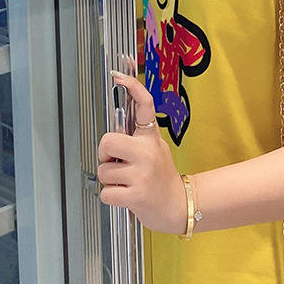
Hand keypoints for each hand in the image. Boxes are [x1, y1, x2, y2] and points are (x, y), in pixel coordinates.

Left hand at [97, 70, 187, 235]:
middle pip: (107, 141)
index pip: (144, 106)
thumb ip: (137, 139)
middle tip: (114, 162)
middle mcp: (148, 153)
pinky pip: (106, 192)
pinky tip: (126, 196)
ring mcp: (142, 174)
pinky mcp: (136, 195)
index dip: (132, 87)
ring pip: (103, 170)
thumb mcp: (155, 150)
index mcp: (151, 138)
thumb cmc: (161, 179)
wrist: (179, 206)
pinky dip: (111, 197)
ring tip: (127, 183)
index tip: (119, 76)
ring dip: (110, 180)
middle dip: (103, 154)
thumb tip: (113, 132)